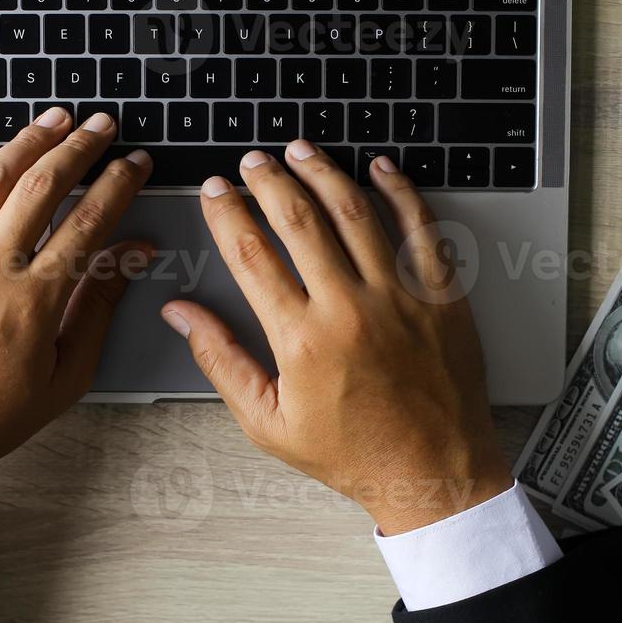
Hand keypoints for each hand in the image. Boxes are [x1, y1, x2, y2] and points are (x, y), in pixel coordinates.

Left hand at [0, 108, 151, 488]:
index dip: (119, 184)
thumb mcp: (64, 375)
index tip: (136, 163)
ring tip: (54, 120)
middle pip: (43, 186)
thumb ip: (99, 306)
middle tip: (102, 127)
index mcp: (34, 300)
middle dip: (80, 148)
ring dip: (27, 142)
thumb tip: (133, 255)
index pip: (89, 221)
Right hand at [160, 141, 511, 534]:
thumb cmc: (352, 453)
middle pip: (298, 219)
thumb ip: (221, 360)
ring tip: (300, 150)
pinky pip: (420, 227)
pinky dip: (400, 191)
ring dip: (323, 172)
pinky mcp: (440, 296)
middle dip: (268, 180)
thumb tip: (181, 315)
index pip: (251, 254)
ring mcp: (399, 297)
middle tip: (252, 161)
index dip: (226, 214)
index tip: (213, 192)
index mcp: (301, 339)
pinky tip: (380, 167)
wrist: (433, 472)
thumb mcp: (268, 422)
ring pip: (355, 211)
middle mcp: (349, 309)